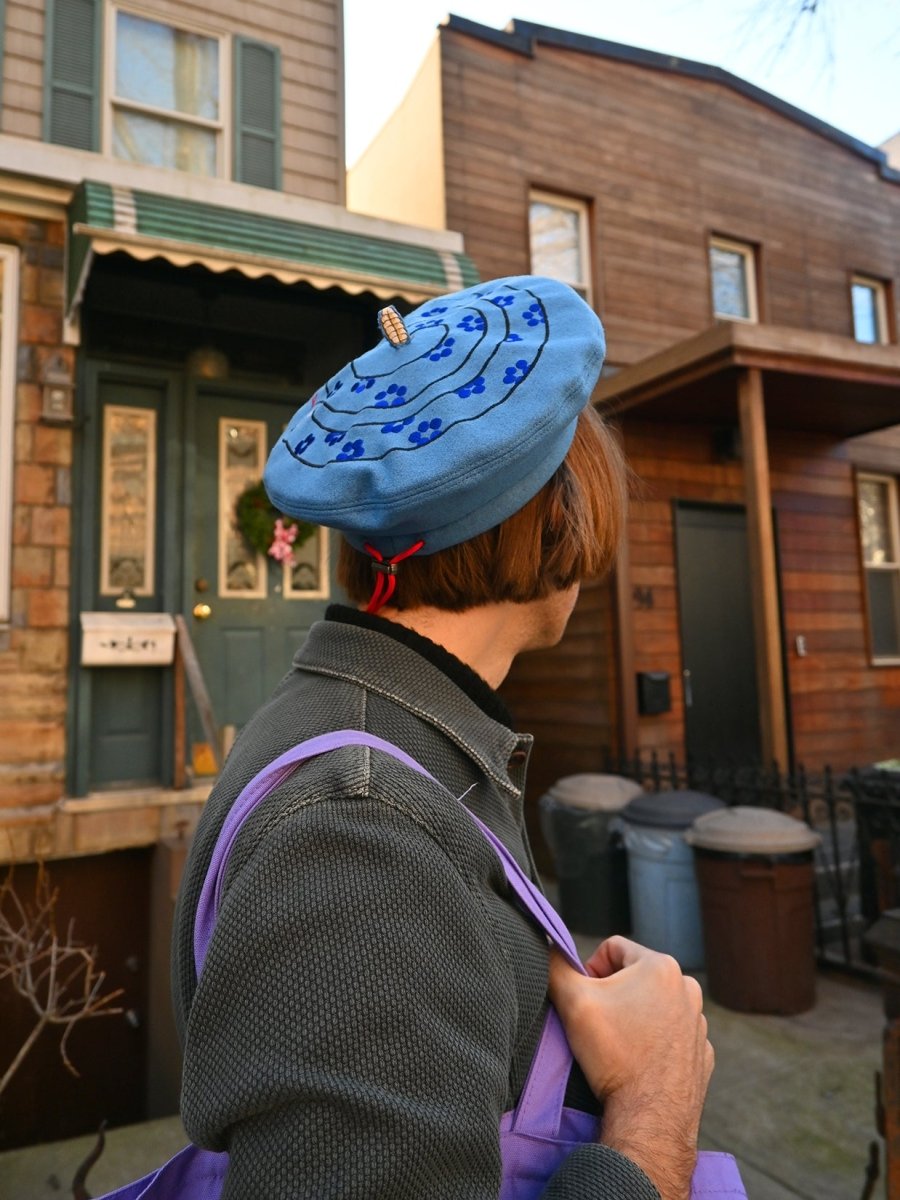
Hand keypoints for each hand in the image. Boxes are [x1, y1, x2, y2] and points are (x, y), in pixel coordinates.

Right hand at [548, 936, 713, 1199]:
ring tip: (618, 1045)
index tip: (586, 1000)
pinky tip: (638, 1061)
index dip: (590, 970)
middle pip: (635, 976)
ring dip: (634, 1016)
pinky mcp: (701, 1052)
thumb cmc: (613, 1055)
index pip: (612, 948)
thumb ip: (556, 964)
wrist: (649, 1119)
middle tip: (599, 1024)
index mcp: (661, 966)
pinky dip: (654, 1041)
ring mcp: (698, 1022)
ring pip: (654, 1005)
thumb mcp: (573, 1000)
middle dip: (613, 994)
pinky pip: (670, 1034)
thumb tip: (548, 946)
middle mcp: (688, 988)